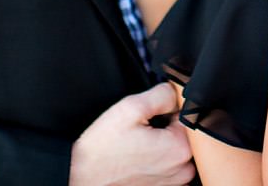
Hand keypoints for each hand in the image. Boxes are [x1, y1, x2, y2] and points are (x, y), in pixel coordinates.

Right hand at [69, 83, 192, 185]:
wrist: (81, 177)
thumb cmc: (102, 149)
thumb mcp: (130, 108)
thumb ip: (161, 94)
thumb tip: (176, 92)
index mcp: (179, 147)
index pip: (186, 114)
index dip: (167, 109)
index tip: (149, 116)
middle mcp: (182, 169)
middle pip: (184, 134)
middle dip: (166, 126)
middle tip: (141, 131)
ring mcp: (175, 183)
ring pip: (177, 151)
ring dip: (162, 144)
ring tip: (138, 146)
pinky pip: (170, 168)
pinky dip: (158, 161)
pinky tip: (139, 159)